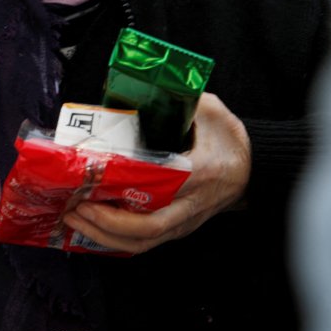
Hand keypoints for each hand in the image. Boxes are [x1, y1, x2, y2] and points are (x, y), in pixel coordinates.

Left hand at [63, 92, 250, 253]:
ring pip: (144, 242)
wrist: (255, 168)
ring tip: (75, 219)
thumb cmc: (229, 138)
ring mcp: (185, 221)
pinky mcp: (179, 228)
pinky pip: (145, 243)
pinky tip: (91, 228)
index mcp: (201, 172)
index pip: (162, 188)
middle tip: (74, 207)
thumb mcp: (209, 111)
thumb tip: (137, 87)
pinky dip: (115, 241)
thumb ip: (178, 100)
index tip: (94, 182)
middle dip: (105, 222)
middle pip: (147, 227)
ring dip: (105, 236)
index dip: (128, 189)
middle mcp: (192, 204)